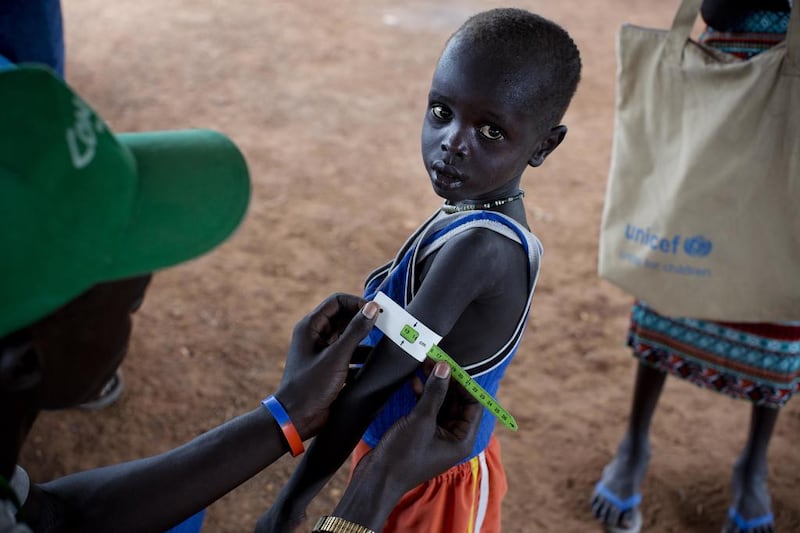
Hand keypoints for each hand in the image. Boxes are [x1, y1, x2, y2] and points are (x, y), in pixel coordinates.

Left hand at [274, 293, 378, 439]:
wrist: (296, 419)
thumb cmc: (310, 387)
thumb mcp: (336, 357)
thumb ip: (355, 331)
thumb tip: (373, 308)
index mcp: (311, 327)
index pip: (337, 301)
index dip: (357, 303)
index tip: (376, 311)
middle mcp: (316, 336)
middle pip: (344, 317)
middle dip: (364, 320)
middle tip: (385, 325)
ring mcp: (322, 351)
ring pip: (348, 336)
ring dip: (365, 339)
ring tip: (384, 344)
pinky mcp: (330, 367)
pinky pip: (349, 354)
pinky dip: (361, 356)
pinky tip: (374, 364)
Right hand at [331, 361, 481, 529]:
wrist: (376, 478)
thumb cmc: (402, 456)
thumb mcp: (421, 421)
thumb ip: (435, 393)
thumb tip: (444, 368)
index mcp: (462, 440)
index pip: (474, 405)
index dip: (464, 384)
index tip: (451, 366)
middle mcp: (453, 437)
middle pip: (457, 402)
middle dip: (447, 381)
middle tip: (434, 360)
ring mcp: (437, 435)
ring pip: (441, 403)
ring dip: (434, 385)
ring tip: (423, 365)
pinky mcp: (421, 433)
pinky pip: (428, 409)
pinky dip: (423, 395)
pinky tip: (415, 381)